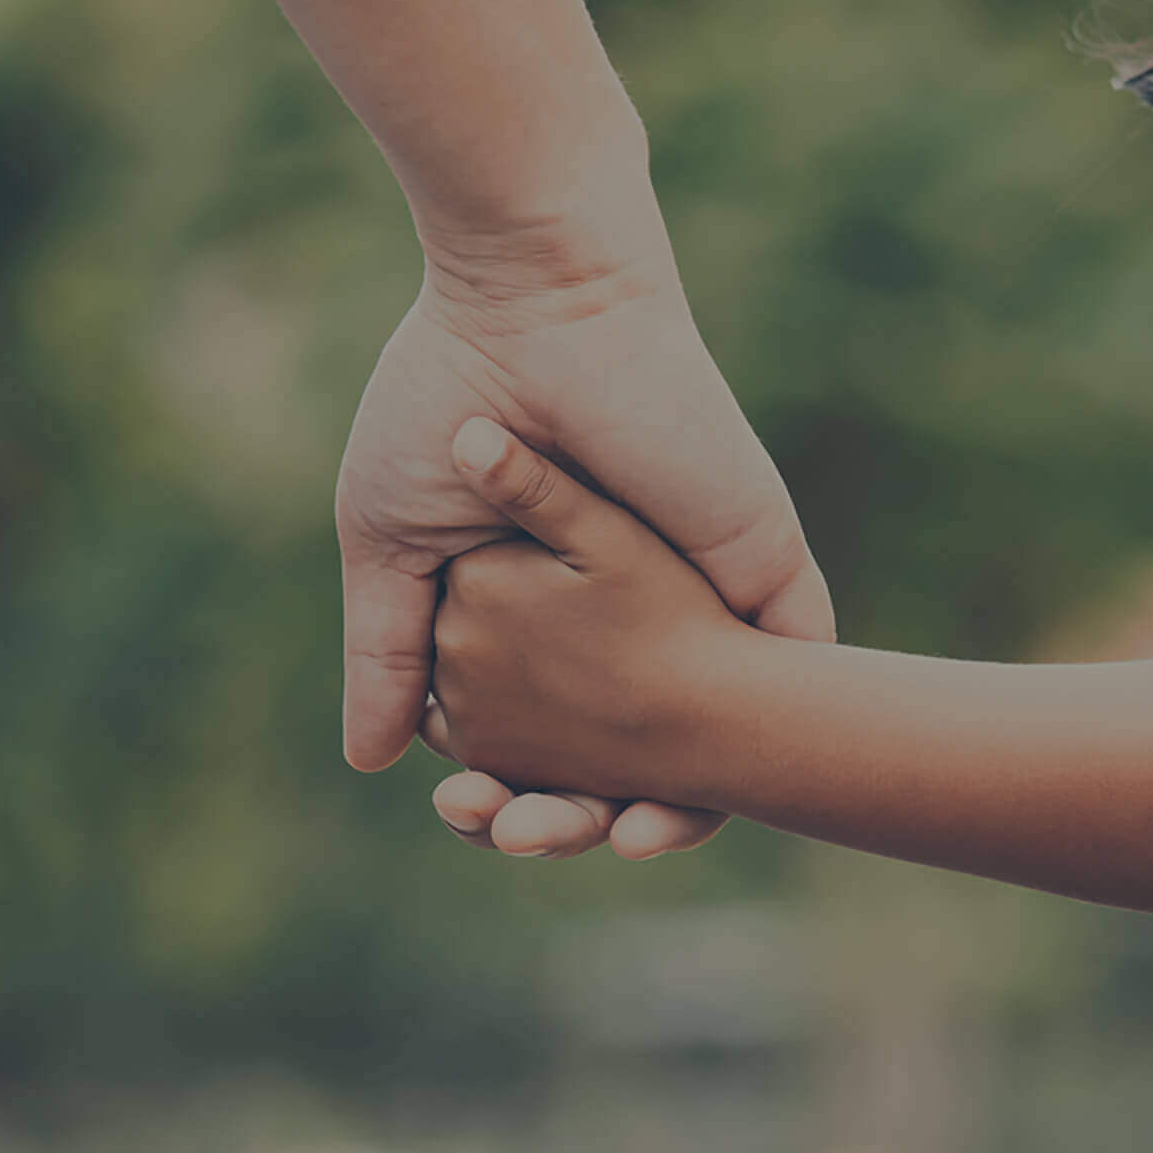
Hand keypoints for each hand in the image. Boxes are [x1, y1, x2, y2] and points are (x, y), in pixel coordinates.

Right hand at [335, 237, 829, 857]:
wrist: (535, 310)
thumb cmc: (446, 404)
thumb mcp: (394, 547)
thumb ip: (388, 653)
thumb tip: (369, 763)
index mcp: (544, 608)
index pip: (538, 735)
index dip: (506, 792)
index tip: (466, 815)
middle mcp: (627, 615)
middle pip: (618, 759)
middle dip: (572, 819)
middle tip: (517, 838)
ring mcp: (699, 601)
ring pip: (703, 747)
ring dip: (656, 815)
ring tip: (599, 843)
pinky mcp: (762, 576)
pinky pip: (783, 695)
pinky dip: (745, 768)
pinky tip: (685, 817)